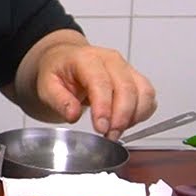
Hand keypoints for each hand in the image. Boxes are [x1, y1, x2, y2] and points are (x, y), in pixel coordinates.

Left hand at [35, 43, 156, 139]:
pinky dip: (142, 113)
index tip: (101, 128)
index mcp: (86, 58)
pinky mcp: (136, 78)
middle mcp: (111, 60)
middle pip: (127, 88)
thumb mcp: (46, 85)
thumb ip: (58, 100)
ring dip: (134, 117)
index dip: (104, 107)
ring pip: (144, 92)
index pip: (101, 82)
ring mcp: (126, 68)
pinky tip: (125, 122)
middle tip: (109, 136)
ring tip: (116, 131)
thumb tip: (73, 114)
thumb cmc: (58, 71)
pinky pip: (149, 97)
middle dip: (121, 118)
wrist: (66, 59)